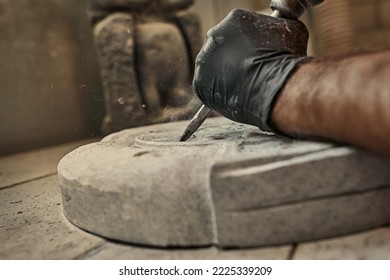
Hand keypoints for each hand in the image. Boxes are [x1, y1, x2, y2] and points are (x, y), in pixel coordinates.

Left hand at [193, 9, 308, 131]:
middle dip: (232, 59)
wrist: (274, 86)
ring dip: (223, 75)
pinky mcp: (200, 82)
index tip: (254, 55)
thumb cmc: (285, 58)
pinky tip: (232, 97)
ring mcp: (204, 60)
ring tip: (241, 86)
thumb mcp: (292, 30)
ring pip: (212, 68)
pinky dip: (216, 93)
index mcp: (234, 19)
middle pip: (221, 48)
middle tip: (246, 72)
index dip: (247, 45)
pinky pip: (207, 88)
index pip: (237, 31)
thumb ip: (279, 25)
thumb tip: (282, 25)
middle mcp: (214, 35)